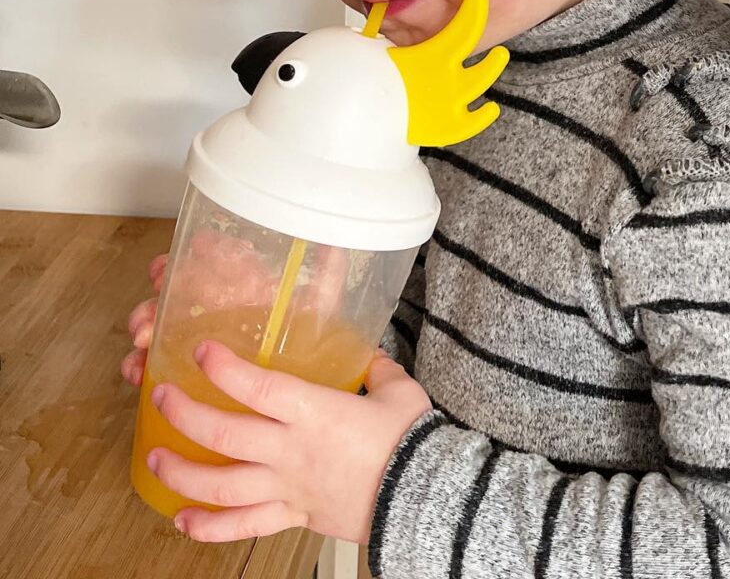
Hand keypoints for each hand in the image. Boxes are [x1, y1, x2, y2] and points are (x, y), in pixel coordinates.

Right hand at [121, 236, 352, 385]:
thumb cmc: (313, 342)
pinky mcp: (192, 370)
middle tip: (154, 305)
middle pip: (184, 291)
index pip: (222, 260)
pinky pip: (160, 363)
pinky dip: (142, 365)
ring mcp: (204, 337)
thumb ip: (327, 275)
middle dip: (164, 291)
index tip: (192, 249)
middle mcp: (222, 308)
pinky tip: (137, 372)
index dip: (205, 252)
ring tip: (141, 340)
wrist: (309, 395)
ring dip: (147, 326)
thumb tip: (337, 241)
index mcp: (251, 288)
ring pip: (165, 324)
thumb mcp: (321, 307)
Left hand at [145, 339, 430, 542]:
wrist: (423, 498)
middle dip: (185, 415)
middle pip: (225, 435)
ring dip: (181, 473)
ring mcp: (288, 487)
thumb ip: (377, 370)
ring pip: (222, 485)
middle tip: (162, 396)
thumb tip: (370, 356)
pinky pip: (243, 526)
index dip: (225, 370)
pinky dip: (208, 528)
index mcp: (316, 413)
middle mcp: (292, 451)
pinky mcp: (293, 515)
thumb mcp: (399, 391)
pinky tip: (183, 520)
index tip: (202, 351)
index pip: (259, 389)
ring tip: (156, 457)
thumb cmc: (411, 441)